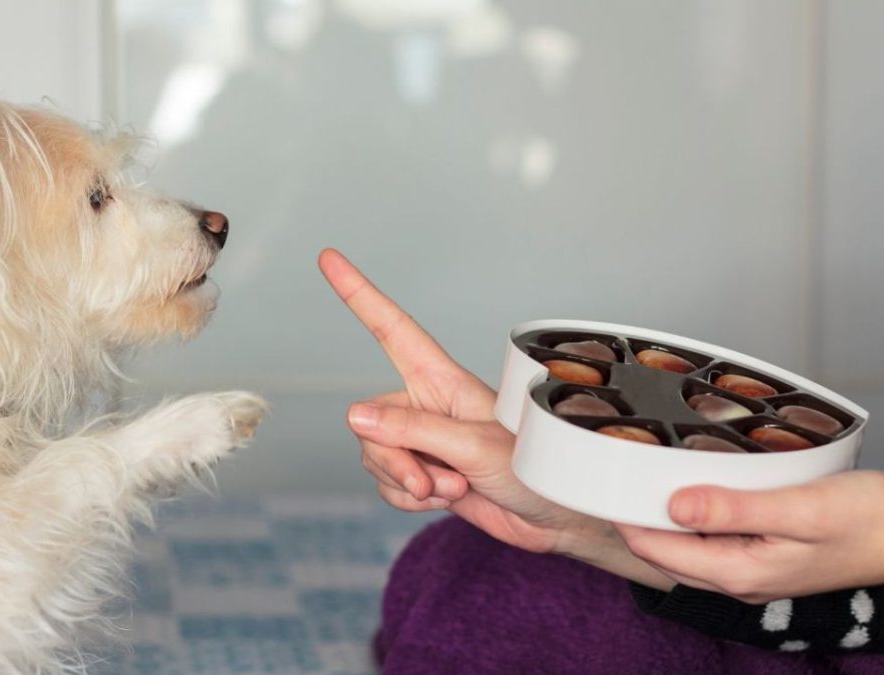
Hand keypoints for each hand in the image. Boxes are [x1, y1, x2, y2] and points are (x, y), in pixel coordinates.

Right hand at [318, 249, 673, 588]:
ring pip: (375, 456)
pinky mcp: (422, 473)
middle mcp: (426, 405)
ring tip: (452, 488)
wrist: (554, 519)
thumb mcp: (473, 447)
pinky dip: (408, 500)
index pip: (391, 329)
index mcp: (442, 380)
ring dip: (406, 483)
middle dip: (393, 458)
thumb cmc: (533, 469)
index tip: (329, 259)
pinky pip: (386, 484)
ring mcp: (422, 441)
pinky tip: (443, 501)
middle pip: (370, 421)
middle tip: (431, 481)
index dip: (359, 294)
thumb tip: (354, 416)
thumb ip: (412, 431)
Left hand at [614, 470, 883, 602]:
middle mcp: (738, 579)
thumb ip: (735, 510)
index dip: (625, 516)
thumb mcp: (800, 509)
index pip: (657, 549)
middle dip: (635, 518)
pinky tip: (688, 490)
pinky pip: (709, 542)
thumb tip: (674, 506)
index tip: (603, 481)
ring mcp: (750, 571)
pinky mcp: (761, 557)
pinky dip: (690, 519)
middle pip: (664, 552)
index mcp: (741, 572)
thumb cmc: (868, 519)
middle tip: (613, 473)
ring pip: (685, 548)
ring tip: (639, 477)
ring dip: (660, 518)